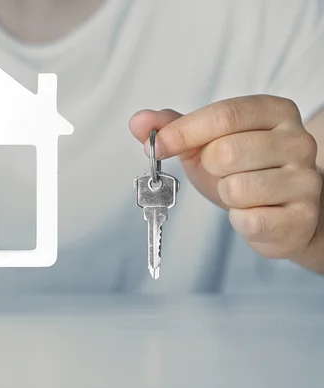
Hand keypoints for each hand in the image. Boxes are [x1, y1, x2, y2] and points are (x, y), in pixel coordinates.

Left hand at [129, 95, 320, 264]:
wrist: (283, 211)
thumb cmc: (242, 170)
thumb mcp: (205, 142)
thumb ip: (172, 127)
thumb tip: (137, 121)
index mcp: (274, 112)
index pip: (223, 115)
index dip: (182, 133)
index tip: (157, 147)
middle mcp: (298, 141)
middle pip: (226, 152)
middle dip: (210, 168)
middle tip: (222, 172)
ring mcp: (305, 180)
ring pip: (235, 188)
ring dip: (226, 195)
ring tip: (241, 192)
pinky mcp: (302, 217)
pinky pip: (248, 220)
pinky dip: (239, 220)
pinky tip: (253, 212)